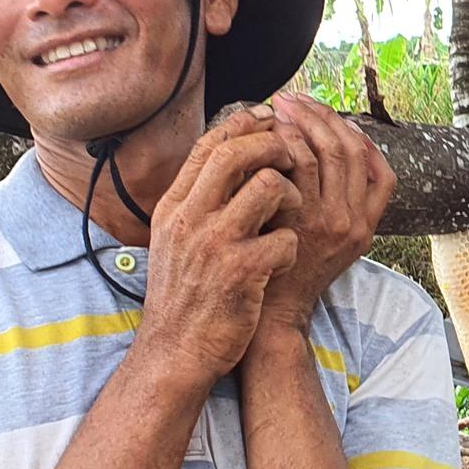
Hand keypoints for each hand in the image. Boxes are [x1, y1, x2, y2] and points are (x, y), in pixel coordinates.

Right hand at [133, 107, 301, 387]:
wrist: (174, 351)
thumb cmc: (184, 296)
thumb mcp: (174, 241)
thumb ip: (196, 202)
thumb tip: (231, 160)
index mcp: (174, 207)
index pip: (209, 147)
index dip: (244, 125)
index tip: (269, 117)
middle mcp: (190, 219)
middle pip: (236, 154)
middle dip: (273, 145)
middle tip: (294, 154)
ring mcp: (215, 244)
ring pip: (268, 186)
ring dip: (291, 195)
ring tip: (293, 215)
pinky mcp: (241, 272)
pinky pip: (284, 239)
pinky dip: (290, 248)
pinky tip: (281, 263)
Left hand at [255, 91, 395, 335]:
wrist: (273, 313)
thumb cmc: (291, 271)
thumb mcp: (331, 244)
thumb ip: (337, 205)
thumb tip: (325, 154)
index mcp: (368, 224)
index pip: (379, 167)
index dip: (355, 135)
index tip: (328, 115)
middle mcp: (356, 221)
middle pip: (352, 150)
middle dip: (324, 116)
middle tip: (295, 98)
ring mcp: (331, 221)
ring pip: (328, 151)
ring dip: (304, 121)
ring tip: (280, 106)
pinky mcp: (302, 220)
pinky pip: (301, 165)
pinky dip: (288, 140)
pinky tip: (271, 131)